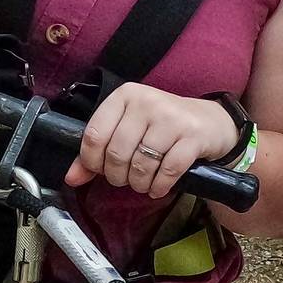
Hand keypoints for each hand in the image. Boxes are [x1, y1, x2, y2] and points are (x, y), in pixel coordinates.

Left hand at [65, 82, 240, 200]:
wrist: (211, 122)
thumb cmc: (162, 126)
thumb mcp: (129, 130)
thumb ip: (98, 152)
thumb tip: (71, 178)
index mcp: (125, 96)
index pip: (94, 135)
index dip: (92, 161)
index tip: (101, 170)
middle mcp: (147, 102)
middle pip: (117, 154)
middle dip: (118, 176)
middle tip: (126, 178)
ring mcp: (171, 118)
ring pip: (141, 165)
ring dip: (140, 184)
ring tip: (144, 182)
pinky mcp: (192, 136)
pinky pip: (167, 171)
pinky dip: (159, 186)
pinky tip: (159, 186)